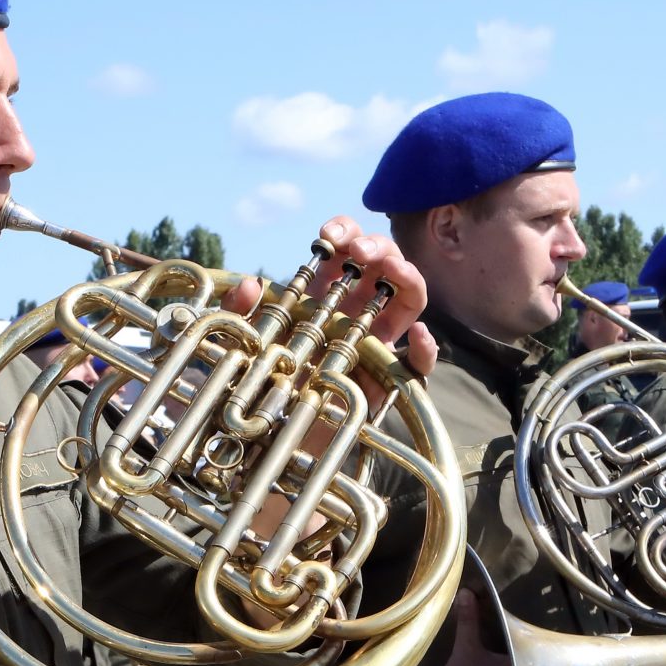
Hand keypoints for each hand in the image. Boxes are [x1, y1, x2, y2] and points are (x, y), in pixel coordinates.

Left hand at [223, 217, 436, 391]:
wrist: (270, 434)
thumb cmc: (259, 379)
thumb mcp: (242, 340)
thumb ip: (239, 312)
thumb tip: (251, 284)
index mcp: (326, 293)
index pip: (346, 249)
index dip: (344, 231)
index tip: (327, 236)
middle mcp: (357, 310)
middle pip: (382, 264)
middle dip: (376, 246)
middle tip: (359, 252)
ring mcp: (377, 341)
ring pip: (408, 298)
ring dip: (407, 275)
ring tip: (391, 270)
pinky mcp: (387, 379)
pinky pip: (418, 364)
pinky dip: (426, 348)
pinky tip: (417, 335)